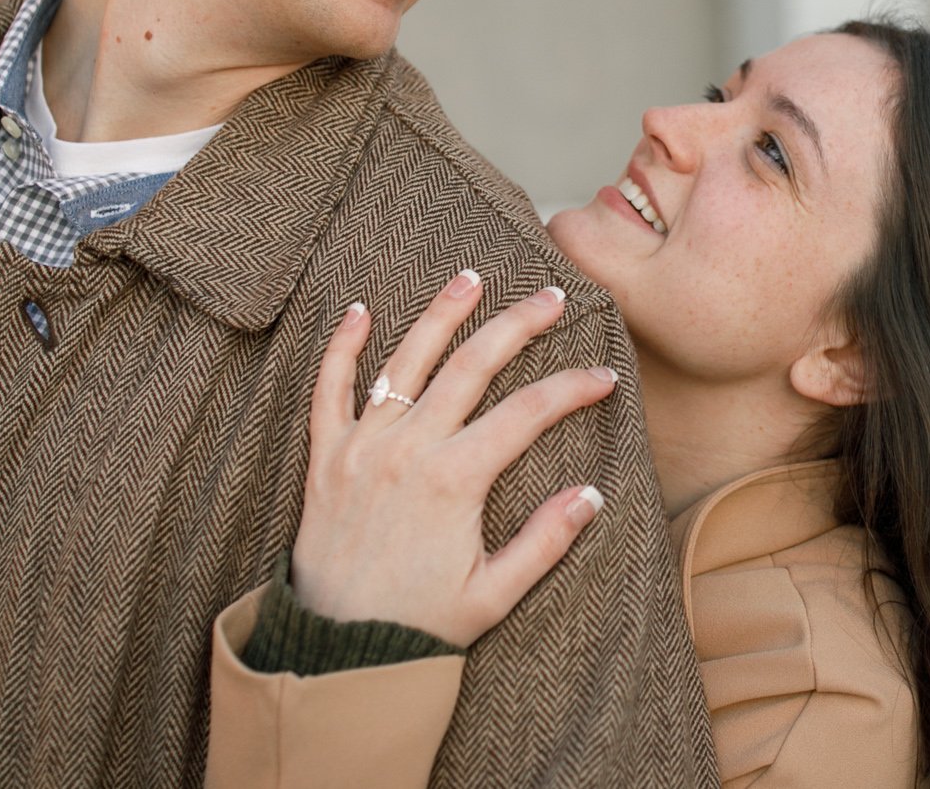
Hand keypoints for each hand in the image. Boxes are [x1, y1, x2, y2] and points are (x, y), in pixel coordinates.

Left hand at [288, 270, 617, 645]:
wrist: (334, 652)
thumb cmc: (417, 628)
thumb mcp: (493, 595)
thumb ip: (544, 542)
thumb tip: (592, 494)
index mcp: (454, 480)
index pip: (527, 413)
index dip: (571, 389)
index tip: (603, 377)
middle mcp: (407, 450)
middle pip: (471, 366)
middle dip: (517, 325)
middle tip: (550, 297)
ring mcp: (362, 448)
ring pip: (405, 361)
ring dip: (440, 315)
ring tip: (471, 278)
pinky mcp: (325, 459)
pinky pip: (329, 390)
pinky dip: (341, 348)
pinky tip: (357, 311)